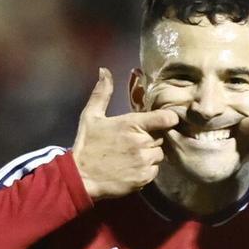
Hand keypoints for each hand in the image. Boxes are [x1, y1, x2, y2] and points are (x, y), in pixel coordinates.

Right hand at [72, 68, 179, 200]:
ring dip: (150, 155)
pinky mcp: (144, 178)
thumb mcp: (91, 116)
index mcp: (131, 124)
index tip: (164, 121)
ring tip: (132, 156)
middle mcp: (141, 142)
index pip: (166, 118)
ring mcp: (143, 161)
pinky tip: (131, 168)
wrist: (80, 177)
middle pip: (161, 137)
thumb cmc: (87, 145)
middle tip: (134, 142)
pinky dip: (146, 170)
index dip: (168, 119)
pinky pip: (154, 170)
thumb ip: (102, 93)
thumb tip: (104, 70)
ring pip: (159, 154)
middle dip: (151, 138)